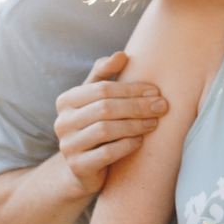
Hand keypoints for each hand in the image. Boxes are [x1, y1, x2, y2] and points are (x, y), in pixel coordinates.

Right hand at [54, 52, 168, 195]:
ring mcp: (68, 146)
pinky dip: (127, 145)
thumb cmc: (95, 125)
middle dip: (137, 106)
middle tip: (162, 106)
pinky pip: (106, 153)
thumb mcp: (96, 99)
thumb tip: (122, 54)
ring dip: (135, 125)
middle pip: (105, 108)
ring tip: (154, 123)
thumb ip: (104, 74)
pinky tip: (141, 140)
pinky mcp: (78, 167)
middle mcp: (62, 122)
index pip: (102, 89)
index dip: (131, 89)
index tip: (156, 91)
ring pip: (105, 130)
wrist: (84, 168)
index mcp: (66, 100)